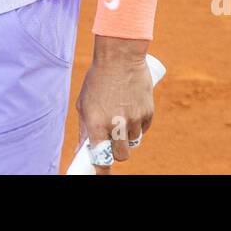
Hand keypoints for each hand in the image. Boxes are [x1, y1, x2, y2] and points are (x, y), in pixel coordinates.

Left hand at [75, 36, 154, 173]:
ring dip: (127, 136)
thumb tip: (82, 149)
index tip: (100, 174)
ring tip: (121, 117)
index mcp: (97, 124)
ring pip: (133, 142)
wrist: (120, 56)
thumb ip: (84, 128)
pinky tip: (132, 109)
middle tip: (112, 142)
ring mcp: (135, 119)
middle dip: (116, 152)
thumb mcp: (84, 103)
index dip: (101, 171)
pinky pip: (144, 129)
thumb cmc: (98, 79)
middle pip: (121, 156)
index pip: (100, 159)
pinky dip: (139, 125)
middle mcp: (116, 125)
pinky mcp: (148, 112)